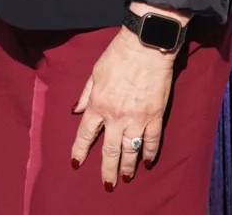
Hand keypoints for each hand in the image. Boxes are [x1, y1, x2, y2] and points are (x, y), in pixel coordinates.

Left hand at [69, 8, 185, 186]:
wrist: (145, 47)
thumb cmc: (117, 57)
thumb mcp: (94, 73)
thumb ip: (85, 95)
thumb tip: (75, 110)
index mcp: (98, 104)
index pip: (86, 134)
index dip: (80, 150)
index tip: (76, 163)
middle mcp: (116, 116)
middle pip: (109, 150)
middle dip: (107, 169)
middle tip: (107, 184)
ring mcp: (137, 118)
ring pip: (130, 150)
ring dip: (128, 166)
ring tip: (126, 178)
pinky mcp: (155, 116)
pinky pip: (152, 140)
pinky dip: (150, 153)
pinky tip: (147, 162)